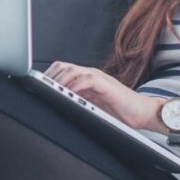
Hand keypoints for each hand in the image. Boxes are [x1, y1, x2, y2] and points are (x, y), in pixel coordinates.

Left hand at [44, 61, 163, 130]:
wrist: (143, 113)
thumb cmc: (121, 112)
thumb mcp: (94, 106)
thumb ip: (79, 101)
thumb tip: (59, 106)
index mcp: (86, 79)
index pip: (62, 70)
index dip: (48, 76)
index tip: (35, 86)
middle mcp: (91, 75)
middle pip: (63, 66)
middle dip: (49, 76)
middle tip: (39, 88)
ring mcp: (99, 78)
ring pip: (72, 70)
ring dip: (59, 80)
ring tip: (49, 90)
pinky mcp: (107, 85)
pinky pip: (87, 79)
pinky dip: (75, 85)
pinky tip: (68, 93)